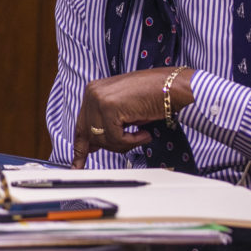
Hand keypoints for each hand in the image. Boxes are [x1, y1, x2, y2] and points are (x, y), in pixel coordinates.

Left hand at [72, 68, 192, 166]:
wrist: (173, 86)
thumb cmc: (154, 97)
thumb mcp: (123, 110)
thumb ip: (106, 124)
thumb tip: (92, 146)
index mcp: (93, 92)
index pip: (80, 125)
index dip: (81, 146)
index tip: (78, 164)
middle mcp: (92, 93)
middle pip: (89, 134)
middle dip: (109, 145)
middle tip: (129, 143)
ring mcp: (98, 98)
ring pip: (101, 138)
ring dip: (124, 143)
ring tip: (141, 134)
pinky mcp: (109, 106)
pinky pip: (115, 138)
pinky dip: (131, 141)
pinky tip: (144, 133)